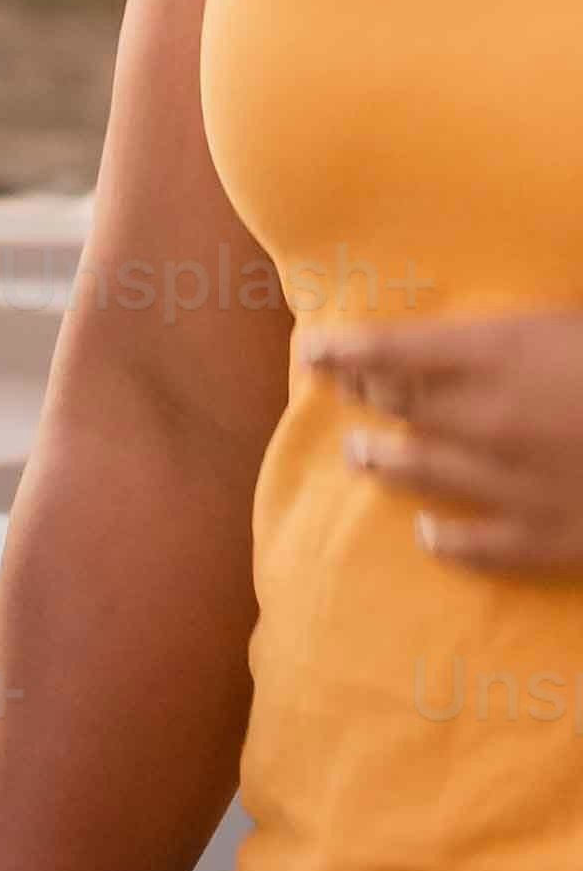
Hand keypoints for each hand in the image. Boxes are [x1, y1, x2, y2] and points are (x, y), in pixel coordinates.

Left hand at [303, 311, 582, 572]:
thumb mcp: (563, 323)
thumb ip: (504, 334)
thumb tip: (460, 336)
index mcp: (497, 354)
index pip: (392, 350)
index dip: (343, 350)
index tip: (313, 351)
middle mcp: (490, 418)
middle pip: (401, 407)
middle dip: (365, 395)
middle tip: (347, 392)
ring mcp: (515, 483)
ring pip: (424, 470)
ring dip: (384, 461)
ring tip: (360, 454)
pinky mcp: (548, 537)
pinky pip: (482, 546)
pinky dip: (448, 542)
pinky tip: (428, 536)